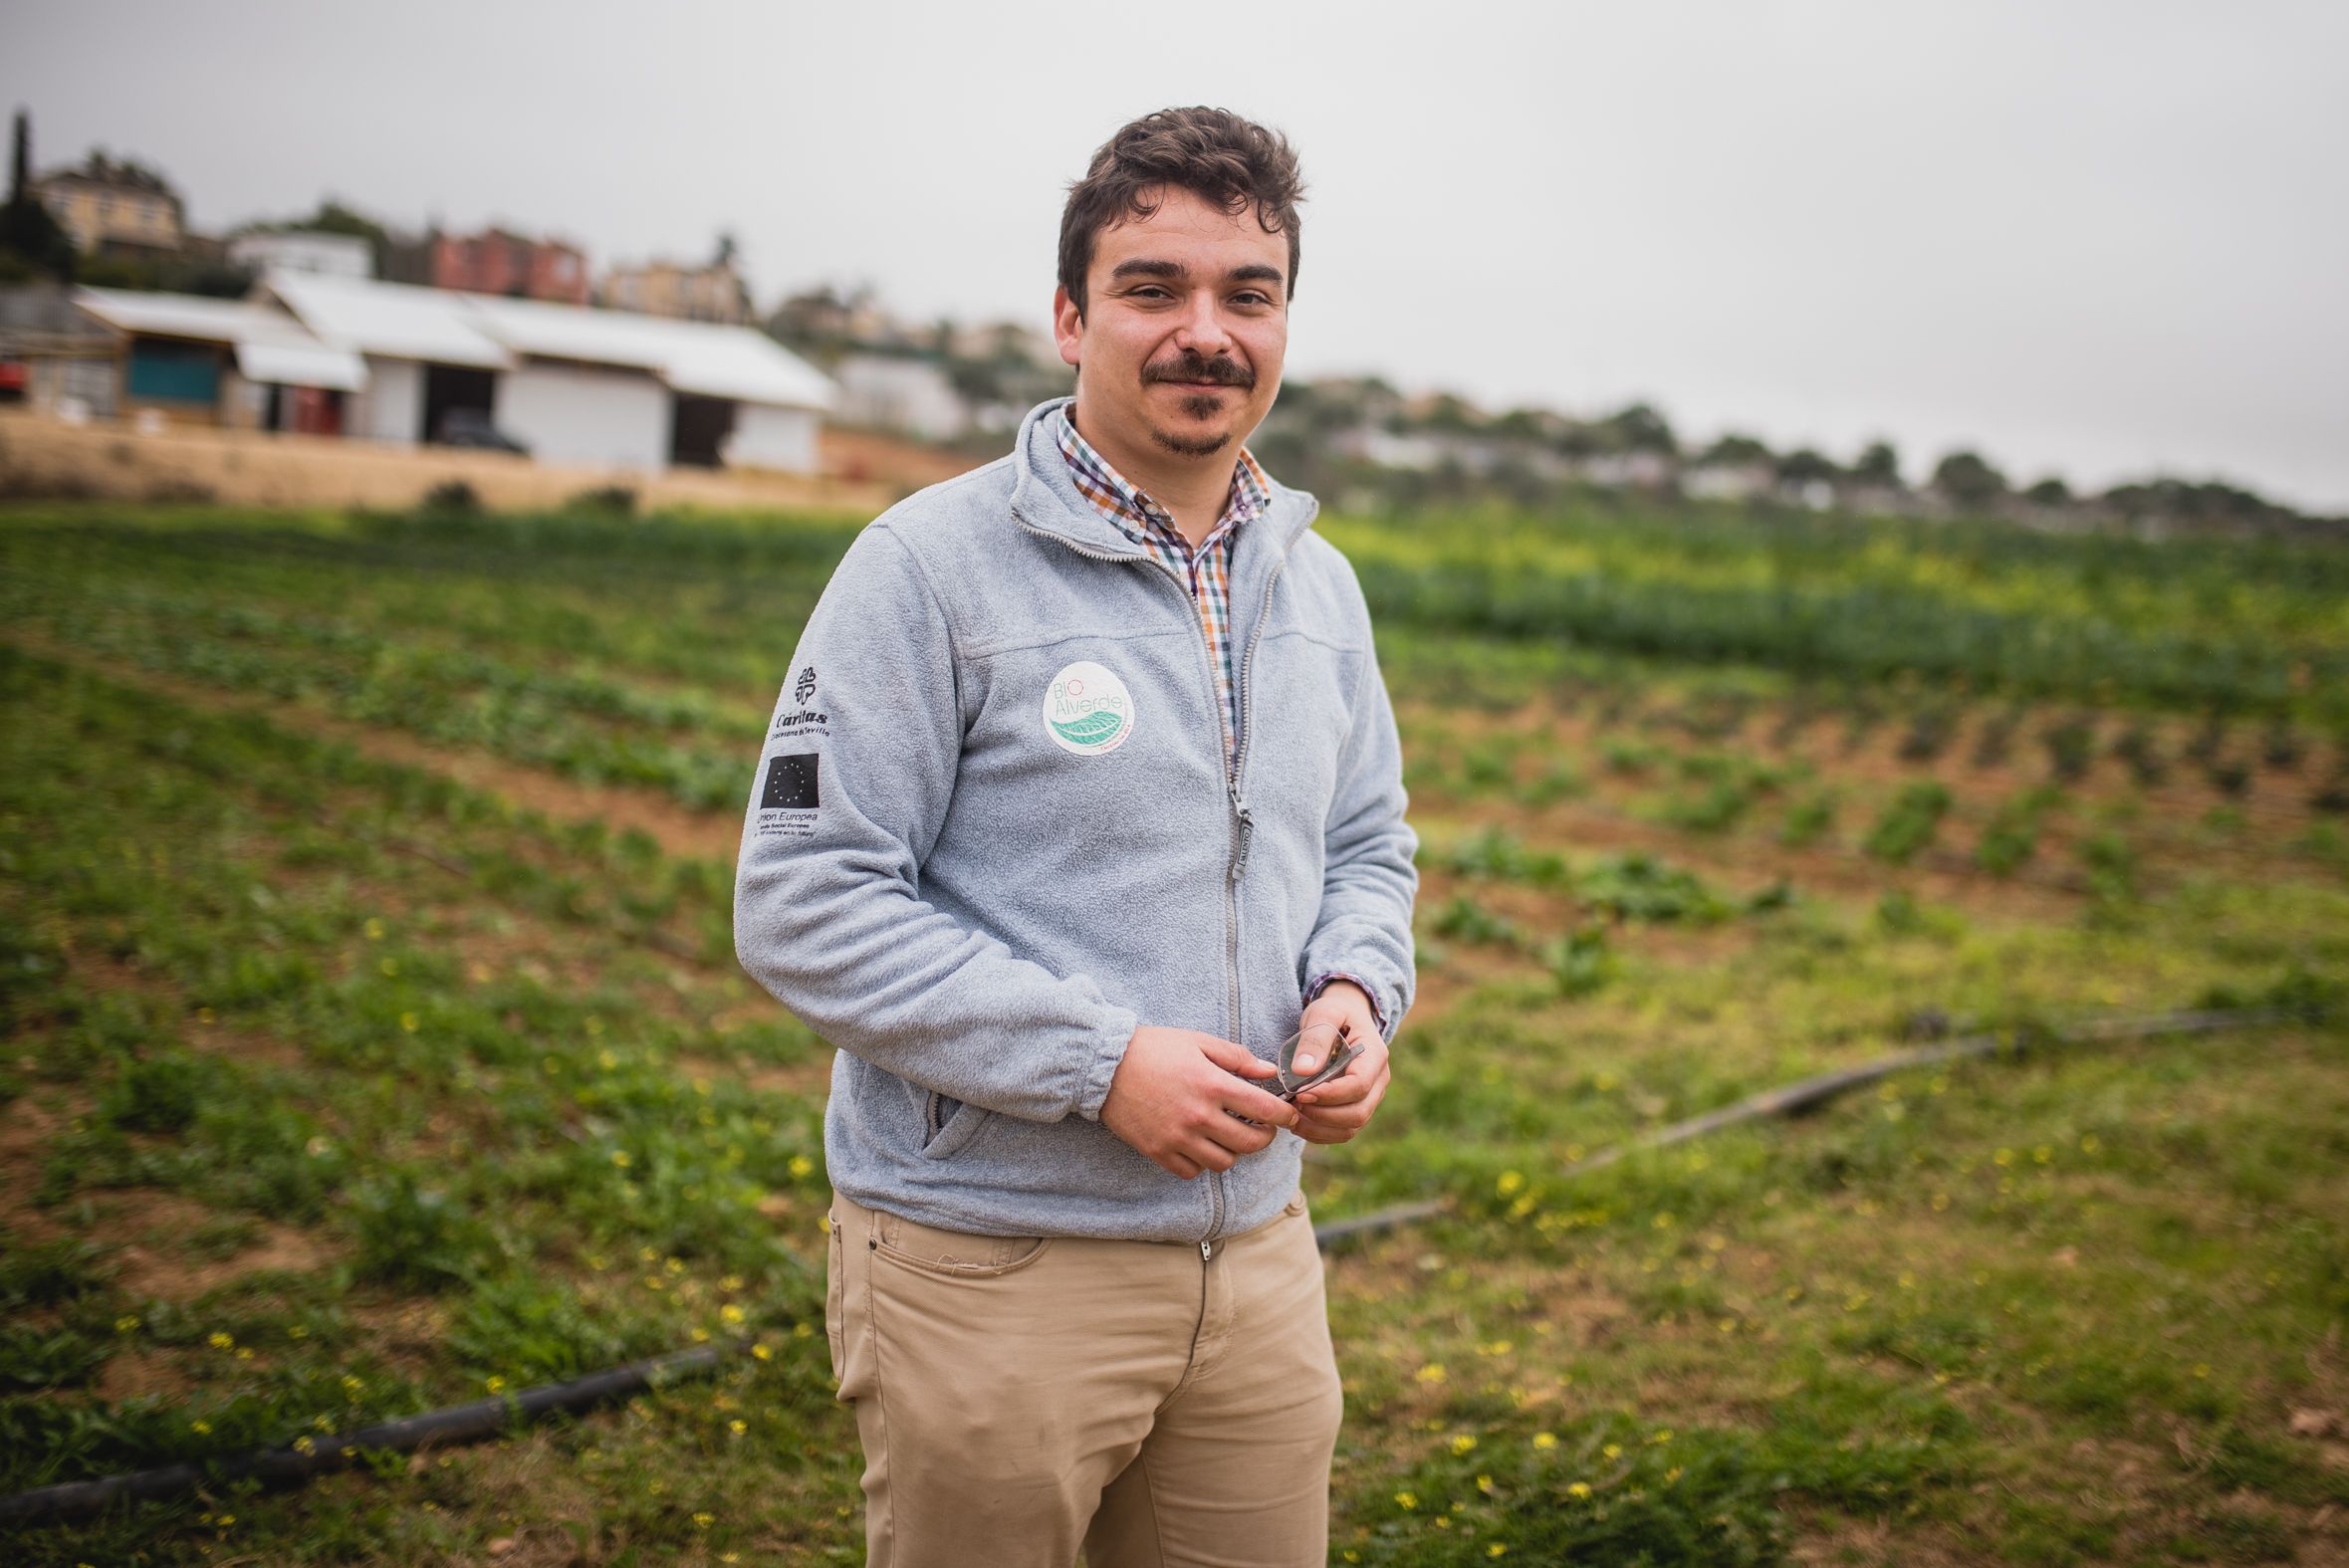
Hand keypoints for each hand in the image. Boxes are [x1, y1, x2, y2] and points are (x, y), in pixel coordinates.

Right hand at [1101, 1026, 1301, 1178]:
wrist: (1104, 1065)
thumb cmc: (1154, 1048)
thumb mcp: (1199, 1041)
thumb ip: (1237, 1058)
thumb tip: (1270, 1072)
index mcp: (1212, 1085)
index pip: (1264, 1109)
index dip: (1284, 1115)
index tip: (1289, 1114)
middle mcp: (1198, 1116)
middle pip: (1250, 1143)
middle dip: (1265, 1137)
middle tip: (1263, 1128)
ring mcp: (1177, 1137)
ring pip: (1224, 1162)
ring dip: (1233, 1150)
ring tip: (1229, 1135)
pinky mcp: (1158, 1151)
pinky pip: (1192, 1171)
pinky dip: (1203, 1162)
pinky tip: (1201, 1144)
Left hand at [1292, 980, 1390, 1144]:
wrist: (1346, 1018)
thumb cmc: (1335, 1013)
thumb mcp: (1324, 1013)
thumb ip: (1315, 1039)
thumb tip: (1303, 1071)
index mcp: (1375, 1055)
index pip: (1359, 1085)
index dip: (1330, 1094)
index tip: (1300, 1093)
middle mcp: (1379, 1080)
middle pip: (1358, 1112)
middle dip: (1323, 1115)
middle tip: (1293, 1105)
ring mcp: (1371, 1097)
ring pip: (1352, 1127)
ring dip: (1320, 1128)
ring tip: (1293, 1115)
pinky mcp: (1358, 1107)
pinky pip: (1344, 1132)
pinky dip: (1321, 1133)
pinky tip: (1299, 1122)